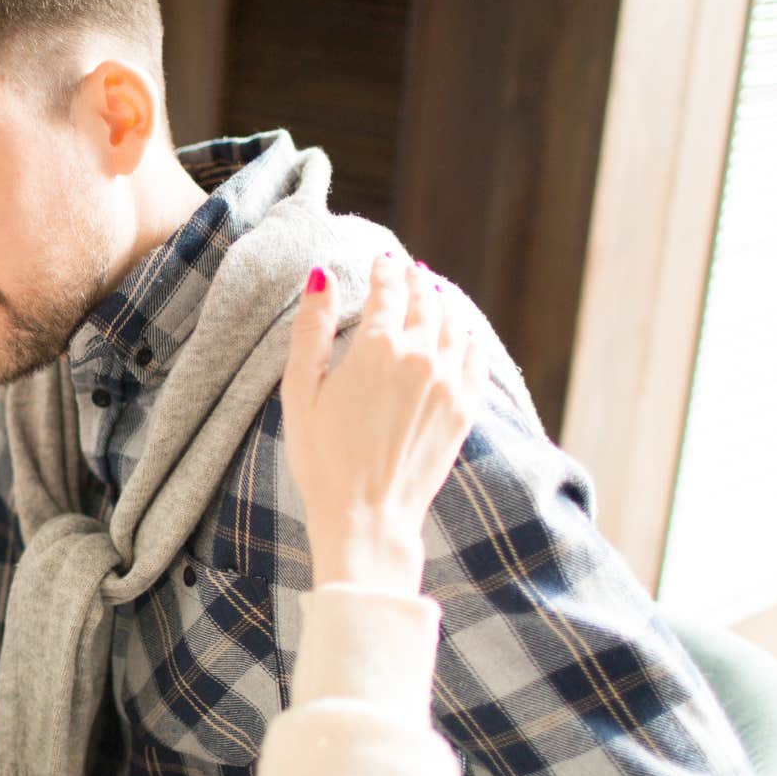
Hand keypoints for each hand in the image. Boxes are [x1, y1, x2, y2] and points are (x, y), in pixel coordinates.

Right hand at [281, 256, 487, 596]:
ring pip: (455, 325)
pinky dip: (469, 336)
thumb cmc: (322, 457)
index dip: (384, 271)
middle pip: (426, 302)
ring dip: (444, 303)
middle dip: (416, 281)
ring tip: (435, 293)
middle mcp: (422, 357)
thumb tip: (322, 275)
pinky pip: (476, 358)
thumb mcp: (300, 391)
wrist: (366, 516)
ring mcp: (449, 383)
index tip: (382, 260)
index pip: (388, 290)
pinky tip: (463, 333)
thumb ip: (312, 328)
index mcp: (378, 348)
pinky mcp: (464, 410)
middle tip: (411, 270)